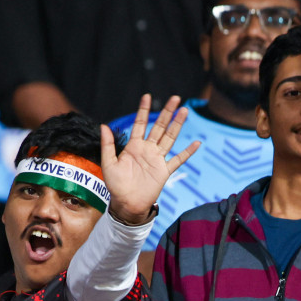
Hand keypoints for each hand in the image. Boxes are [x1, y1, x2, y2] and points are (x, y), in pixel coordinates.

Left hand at [101, 94, 199, 222]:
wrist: (126, 204)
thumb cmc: (115, 185)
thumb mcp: (108, 163)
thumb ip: (107, 145)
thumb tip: (103, 125)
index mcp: (133, 146)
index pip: (140, 124)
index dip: (144, 111)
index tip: (147, 96)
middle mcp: (147, 150)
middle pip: (159, 127)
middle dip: (167, 112)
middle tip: (175, 98)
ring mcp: (157, 159)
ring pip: (169, 138)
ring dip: (177, 125)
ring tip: (184, 111)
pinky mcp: (164, 171)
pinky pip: (178, 160)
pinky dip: (188, 152)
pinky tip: (196, 143)